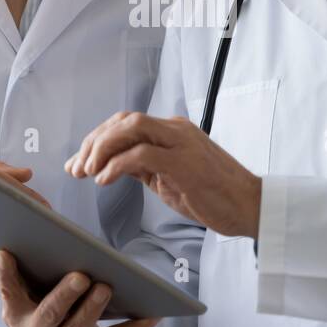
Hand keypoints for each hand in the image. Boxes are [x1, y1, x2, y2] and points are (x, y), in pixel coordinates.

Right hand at [0, 250, 158, 326]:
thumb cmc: (36, 310)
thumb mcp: (21, 295)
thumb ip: (16, 275)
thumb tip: (9, 246)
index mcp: (17, 316)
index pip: (9, 293)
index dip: (6, 275)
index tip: (5, 252)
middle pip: (51, 314)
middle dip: (65, 295)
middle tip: (81, 275)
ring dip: (93, 308)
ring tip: (107, 286)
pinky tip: (151, 315)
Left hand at [65, 112, 261, 238]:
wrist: (250, 206)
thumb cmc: (213, 194)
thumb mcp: (170, 177)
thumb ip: (144, 166)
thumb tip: (110, 166)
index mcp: (172, 130)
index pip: (125, 122)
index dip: (97, 139)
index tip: (78, 163)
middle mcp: (175, 130)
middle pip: (123, 120)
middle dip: (93, 142)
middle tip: (76, 168)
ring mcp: (181, 143)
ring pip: (130, 128)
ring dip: (101, 149)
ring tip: (87, 172)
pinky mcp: (184, 162)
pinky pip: (142, 155)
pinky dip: (116, 165)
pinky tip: (104, 181)